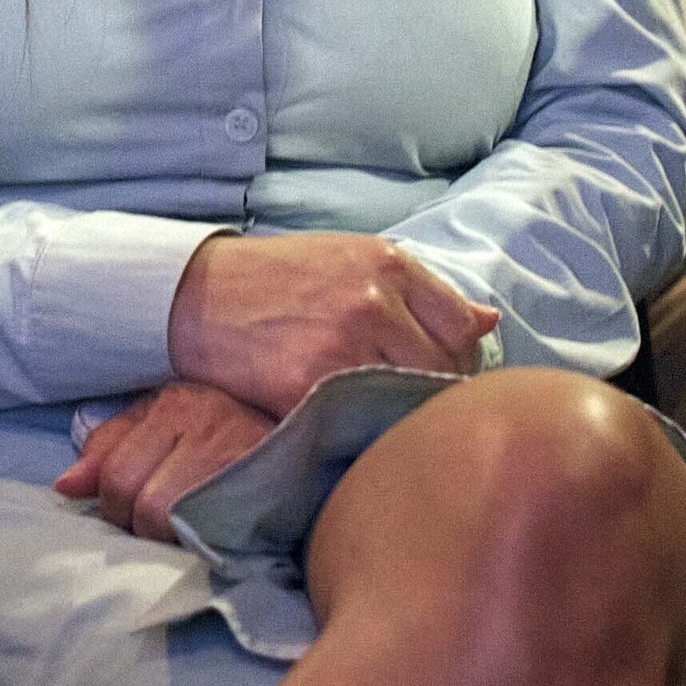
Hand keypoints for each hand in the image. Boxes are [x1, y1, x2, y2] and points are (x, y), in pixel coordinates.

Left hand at [55, 383, 277, 542]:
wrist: (304, 425)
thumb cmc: (218, 428)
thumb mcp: (157, 423)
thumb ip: (108, 449)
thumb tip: (65, 487)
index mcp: (175, 404)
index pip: (116, 477)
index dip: (114, 509)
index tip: (129, 514)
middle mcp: (209, 421)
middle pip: (145, 505)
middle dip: (142, 528)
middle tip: (157, 528)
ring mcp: (242, 453)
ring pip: (177, 521)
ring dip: (174, 539)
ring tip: (184, 532)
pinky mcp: (270, 484)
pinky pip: (217, 531)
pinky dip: (205, 542)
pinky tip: (208, 538)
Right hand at [164, 231, 496, 417]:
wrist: (197, 296)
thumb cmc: (279, 277)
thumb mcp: (353, 257)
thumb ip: (420, 289)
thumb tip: (488, 321)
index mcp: (389, 265)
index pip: (463, 326)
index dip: (462, 357)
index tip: (446, 373)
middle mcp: (372, 302)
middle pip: (444, 369)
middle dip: (438, 392)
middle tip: (418, 406)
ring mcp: (342, 348)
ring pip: (409, 399)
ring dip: (405, 414)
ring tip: (388, 417)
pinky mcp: (310, 389)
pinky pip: (363, 421)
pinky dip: (366, 428)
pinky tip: (356, 424)